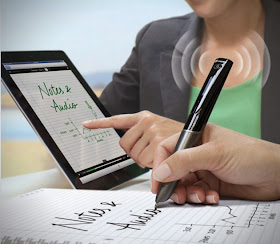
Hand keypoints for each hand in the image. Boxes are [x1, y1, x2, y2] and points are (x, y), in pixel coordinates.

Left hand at [82, 111, 182, 167]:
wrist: (208, 142)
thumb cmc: (185, 140)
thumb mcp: (165, 132)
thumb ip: (147, 138)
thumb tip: (135, 153)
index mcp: (146, 117)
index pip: (118, 120)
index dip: (100, 123)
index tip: (86, 124)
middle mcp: (148, 122)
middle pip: (125, 146)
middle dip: (138, 156)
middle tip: (154, 156)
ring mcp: (153, 131)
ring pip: (136, 157)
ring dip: (147, 163)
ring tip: (163, 159)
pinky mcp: (160, 141)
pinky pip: (143, 160)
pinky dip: (147, 166)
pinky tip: (147, 169)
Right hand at [152, 123, 279, 203]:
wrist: (275, 175)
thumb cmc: (251, 154)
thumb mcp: (214, 154)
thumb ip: (184, 161)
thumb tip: (161, 170)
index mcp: (196, 137)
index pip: (168, 148)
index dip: (159, 164)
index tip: (157, 181)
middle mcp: (197, 152)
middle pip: (173, 168)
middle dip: (174, 183)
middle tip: (177, 195)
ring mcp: (204, 168)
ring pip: (183, 183)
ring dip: (188, 193)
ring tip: (198, 196)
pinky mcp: (210, 183)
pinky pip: (196, 192)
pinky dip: (200, 197)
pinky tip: (211, 196)